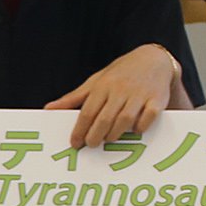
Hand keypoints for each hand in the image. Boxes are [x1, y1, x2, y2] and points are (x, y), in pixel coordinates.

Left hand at [47, 44, 180, 148]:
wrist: (154, 59)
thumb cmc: (120, 74)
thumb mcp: (96, 82)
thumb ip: (74, 98)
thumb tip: (49, 109)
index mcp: (103, 86)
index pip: (88, 111)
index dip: (80, 130)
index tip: (75, 143)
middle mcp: (120, 90)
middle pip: (105, 118)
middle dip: (96, 136)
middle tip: (91, 145)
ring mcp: (139, 95)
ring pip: (125, 120)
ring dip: (115, 134)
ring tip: (109, 140)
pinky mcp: (157, 100)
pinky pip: (148, 117)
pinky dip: (140, 127)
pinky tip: (134, 131)